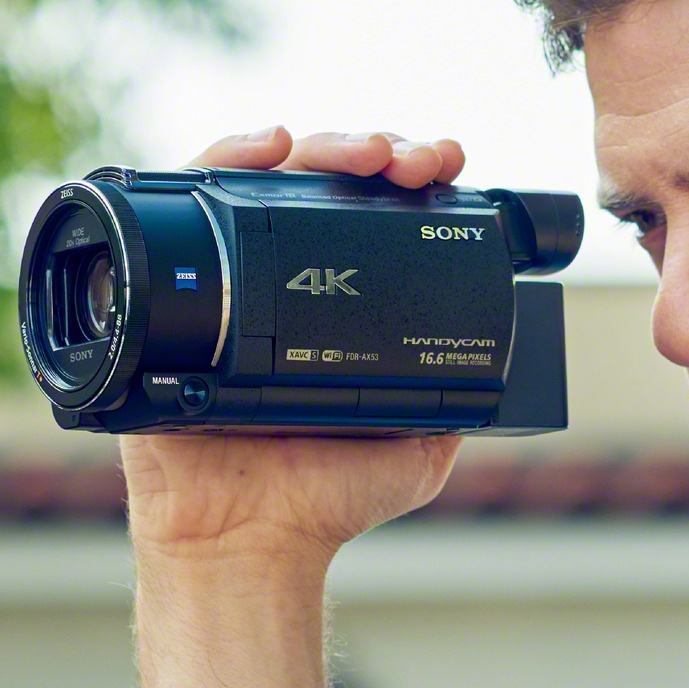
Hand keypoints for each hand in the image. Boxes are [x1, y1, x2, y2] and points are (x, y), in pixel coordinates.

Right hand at [118, 126, 468, 566]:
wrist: (249, 541)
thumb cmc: (323, 501)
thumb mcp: (420, 447)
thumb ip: (455, 400)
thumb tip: (517, 354)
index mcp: (333, 304)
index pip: (369, 213)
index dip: (407, 178)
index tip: (447, 167)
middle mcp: (278, 281)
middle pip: (321, 183)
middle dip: (375, 151)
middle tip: (412, 159)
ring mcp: (224, 276)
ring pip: (266, 179)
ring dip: (320, 146)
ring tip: (365, 151)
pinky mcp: (171, 284)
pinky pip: (188, 202)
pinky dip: (228, 158)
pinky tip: (270, 146)